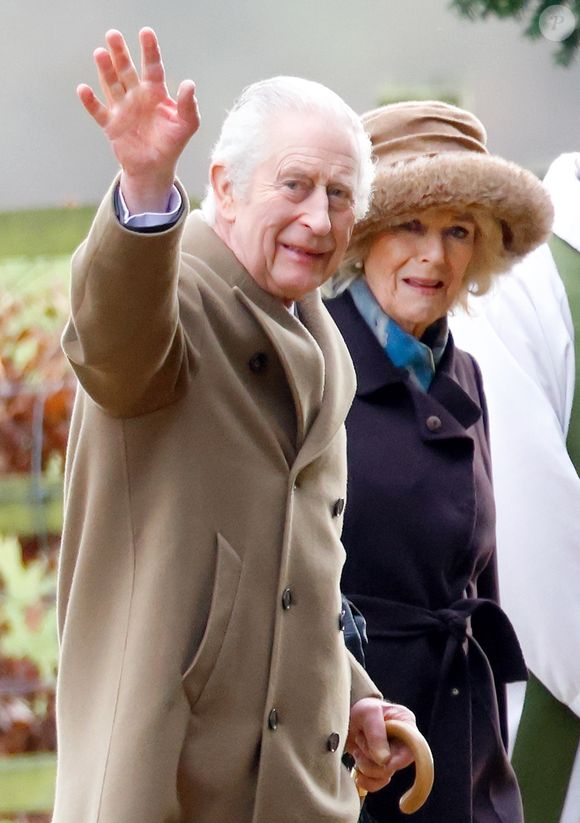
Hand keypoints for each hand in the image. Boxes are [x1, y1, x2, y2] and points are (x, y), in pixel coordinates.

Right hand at [77, 27, 199, 212]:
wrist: (155, 168)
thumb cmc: (172, 143)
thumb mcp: (187, 125)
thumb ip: (189, 105)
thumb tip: (189, 84)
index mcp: (155, 92)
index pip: (152, 67)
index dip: (149, 50)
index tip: (146, 32)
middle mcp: (136, 96)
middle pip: (127, 70)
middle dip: (120, 53)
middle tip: (113, 35)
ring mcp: (122, 108)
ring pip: (112, 85)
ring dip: (105, 70)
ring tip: (100, 53)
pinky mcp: (111, 124)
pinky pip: (98, 111)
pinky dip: (90, 101)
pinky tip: (83, 89)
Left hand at [346, 698, 416, 792]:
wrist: (349, 716)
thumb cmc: (363, 708)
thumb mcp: (369, 712)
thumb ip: (377, 734)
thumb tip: (384, 761)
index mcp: (407, 726)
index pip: (413, 749)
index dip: (398, 759)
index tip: (382, 759)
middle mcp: (403, 744)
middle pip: (394, 765)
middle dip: (372, 757)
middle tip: (361, 739)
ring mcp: (392, 757)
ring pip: (383, 775)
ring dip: (365, 766)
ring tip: (358, 748)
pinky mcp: (381, 767)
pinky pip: (377, 784)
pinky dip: (365, 780)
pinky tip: (358, 771)